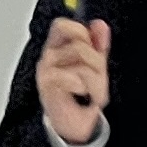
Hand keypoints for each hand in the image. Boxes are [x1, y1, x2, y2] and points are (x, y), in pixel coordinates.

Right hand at [38, 18, 110, 146]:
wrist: (74, 121)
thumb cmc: (83, 93)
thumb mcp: (96, 65)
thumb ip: (98, 44)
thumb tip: (100, 25)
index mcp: (59, 47)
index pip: (63, 26)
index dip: (81, 32)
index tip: (93, 47)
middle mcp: (50, 55)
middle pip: (79, 45)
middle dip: (97, 62)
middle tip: (97, 76)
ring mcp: (46, 70)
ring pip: (82, 62)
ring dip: (95, 79)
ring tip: (92, 89)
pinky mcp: (47, 85)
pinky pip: (74, 78)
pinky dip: (86, 88)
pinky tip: (82, 93)